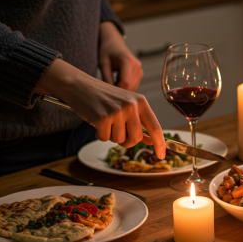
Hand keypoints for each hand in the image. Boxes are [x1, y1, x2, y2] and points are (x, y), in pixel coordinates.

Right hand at [35, 59, 165, 157]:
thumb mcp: (126, 105)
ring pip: (119, 140)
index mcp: (141, 101)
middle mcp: (132, 105)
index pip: (155, 127)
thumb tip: (152, 140)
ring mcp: (117, 111)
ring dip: (111, 135)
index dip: (160, 144)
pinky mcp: (103, 118)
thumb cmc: (105, 97)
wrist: (81, 86)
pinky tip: (97, 121)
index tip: (162, 155)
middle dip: (126, 141)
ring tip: (105, 121)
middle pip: (136, 139)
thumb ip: (139, 122)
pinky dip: (99, 134)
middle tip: (117, 130)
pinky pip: (104, 138)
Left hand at [99, 22, 142, 90]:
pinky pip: (134, 86)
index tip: (107, 92)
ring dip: (122, 90)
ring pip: (132, 88)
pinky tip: (117, 82)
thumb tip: (110, 94)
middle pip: (130, 87)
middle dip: (119, 92)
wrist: (114, 43)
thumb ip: (107, 79)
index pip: (125, 83)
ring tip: (112, 83)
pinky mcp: (140, 74)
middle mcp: (137, 66)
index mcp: (128, 61)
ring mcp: (140, 70)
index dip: (116, 90)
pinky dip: (126, 87)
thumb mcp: (103, 64)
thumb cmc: (107, 52)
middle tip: (108, 90)